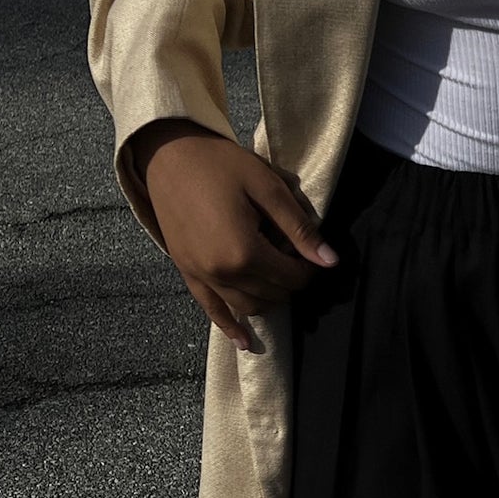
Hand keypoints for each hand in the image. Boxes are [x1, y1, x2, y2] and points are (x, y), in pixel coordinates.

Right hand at [131, 118, 339, 349]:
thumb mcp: (267, 188)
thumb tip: (330, 261)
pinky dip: (230, 327)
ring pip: (248, 306)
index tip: (313, 253)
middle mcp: (222, 272)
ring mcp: (201, 276)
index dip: (309, 268)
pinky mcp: (187, 273)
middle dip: (290, 282)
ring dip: (269, 299)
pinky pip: (212, 310)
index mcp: (244, 251)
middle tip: (295, 258)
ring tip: (277, 278)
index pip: (291, 278)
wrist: (169, 154)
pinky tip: (245, 342)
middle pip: (272, 295)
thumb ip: (299, 229)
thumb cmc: (221, 165)